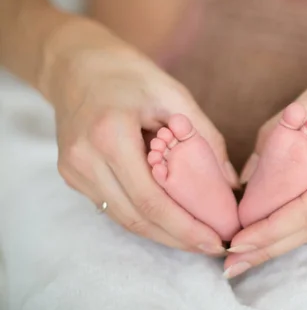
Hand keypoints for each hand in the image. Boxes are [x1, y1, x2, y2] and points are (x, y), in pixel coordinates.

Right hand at [44, 20, 235, 254]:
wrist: (75, 62)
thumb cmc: (129, 73)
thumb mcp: (173, 95)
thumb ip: (204, 139)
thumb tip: (231, 183)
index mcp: (110, 135)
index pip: (151, 200)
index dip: (185, 228)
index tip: (216, 241)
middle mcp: (85, 159)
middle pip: (136, 218)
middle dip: (178, 238)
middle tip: (212, 247)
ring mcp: (74, 170)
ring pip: (123, 218)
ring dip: (161, 233)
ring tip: (196, 239)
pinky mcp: (71, 174)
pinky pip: (112, 206)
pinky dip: (143, 217)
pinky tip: (169, 219)